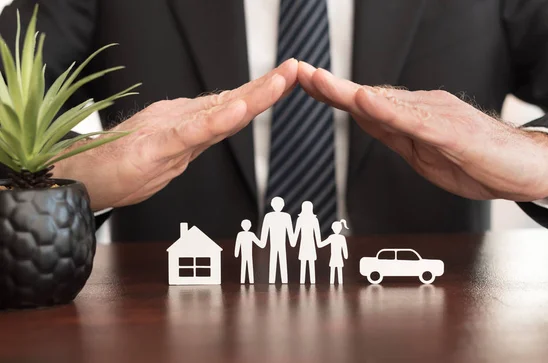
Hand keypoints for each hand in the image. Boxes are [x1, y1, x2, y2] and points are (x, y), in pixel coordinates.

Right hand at [55, 59, 298, 210]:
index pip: (233, 110)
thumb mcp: (165, 152)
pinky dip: (215, 121)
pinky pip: (190, 134)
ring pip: (218, 113)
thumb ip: (190, 137)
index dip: (262, 95)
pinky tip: (237, 110)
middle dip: (268, 88)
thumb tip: (215, 122)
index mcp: (189, 128)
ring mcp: (170, 134)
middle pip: (234, 105)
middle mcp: (184, 125)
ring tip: (280, 81)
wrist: (81, 179)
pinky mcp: (154, 148)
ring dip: (253, 97)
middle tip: (295, 69)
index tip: (287, 80)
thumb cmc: (119, 166)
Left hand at [298, 62, 547, 200]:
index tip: (304, 81)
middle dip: (331, 86)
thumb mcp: (423, 153)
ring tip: (319, 81)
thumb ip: (395, 134)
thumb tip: (364, 119)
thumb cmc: (478, 162)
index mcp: (413, 116)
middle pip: (370, 97)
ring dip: (349, 92)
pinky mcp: (454, 133)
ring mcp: (439, 117)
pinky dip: (388, 112)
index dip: (333, 92)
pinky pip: (416, 122)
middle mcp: (423, 108)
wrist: (527, 169)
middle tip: (298, 72)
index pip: (367, 103)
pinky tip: (367, 102)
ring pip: (387, 103)